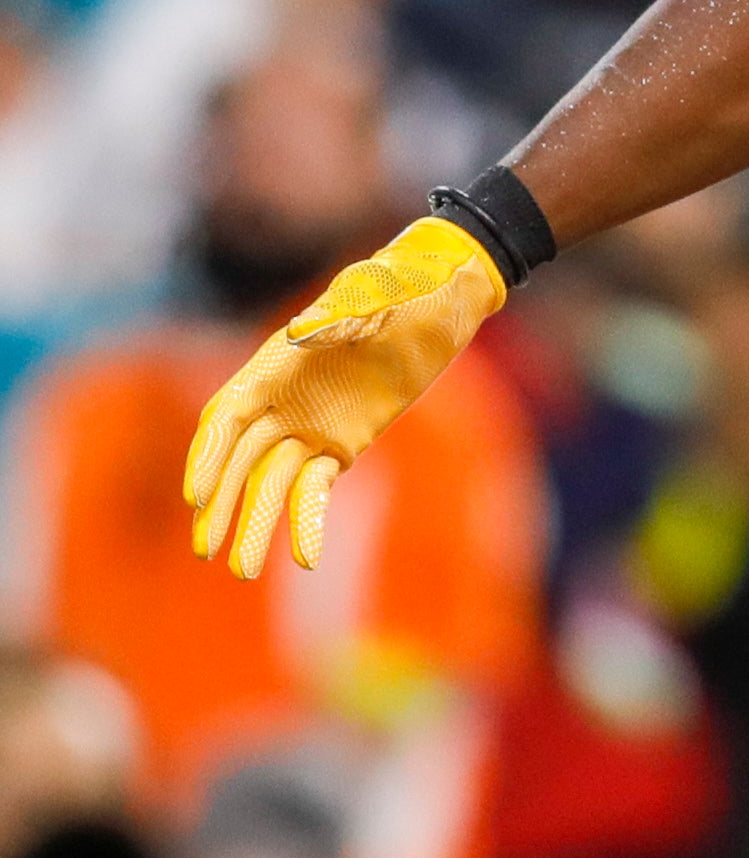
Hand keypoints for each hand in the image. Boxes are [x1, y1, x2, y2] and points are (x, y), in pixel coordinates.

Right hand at [184, 217, 506, 577]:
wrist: (443, 296)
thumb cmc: (404, 285)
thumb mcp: (377, 292)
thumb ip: (342, 312)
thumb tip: (301, 332)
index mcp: (275, 364)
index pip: (227, 418)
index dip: (209, 457)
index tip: (196, 498)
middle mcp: (282, 400)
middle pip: (239, 461)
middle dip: (221, 506)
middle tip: (206, 552)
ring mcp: (309, 425)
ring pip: (271, 483)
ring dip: (256, 525)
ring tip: (243, 573)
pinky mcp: (342, 444)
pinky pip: (316, 488)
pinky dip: (308, 521)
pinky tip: (306, 559)